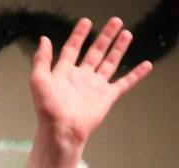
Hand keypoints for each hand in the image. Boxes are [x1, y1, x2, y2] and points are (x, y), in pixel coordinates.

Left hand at [19, 17, 152, 167]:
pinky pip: (124, 83)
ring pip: (110, 63)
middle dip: (105, 36)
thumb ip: (41, 60)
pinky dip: (136, 74)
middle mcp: (81, 78)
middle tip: (115, 21)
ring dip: (119, 48)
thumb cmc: (47, 108)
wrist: (62, 130)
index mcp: (64, 73)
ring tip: (127, 33)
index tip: (86, 22)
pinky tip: (146, 65)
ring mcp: (95, 87)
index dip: (78, 35)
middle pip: (95, 52)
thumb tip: (44, 39)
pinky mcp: (107, 97)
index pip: (72, 49)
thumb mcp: (38, 80)